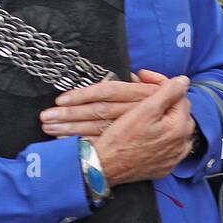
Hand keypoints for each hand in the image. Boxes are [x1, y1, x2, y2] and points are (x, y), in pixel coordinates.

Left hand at [40, 69, 161, 138]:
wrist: (178, 142)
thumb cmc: (166, 114)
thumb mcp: (162, 94)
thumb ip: (152, 83)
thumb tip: (137, 73)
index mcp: (141, 99)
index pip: (109, 93)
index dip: (84, 95)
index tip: (62, 99)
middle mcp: (134, 115)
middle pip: (98, 114)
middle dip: (69, 116)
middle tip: (45, 117)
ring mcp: (129, 135)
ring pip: (96, 132)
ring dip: (69, 130)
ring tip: (48, 127)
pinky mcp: (126, 149)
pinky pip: (101, 147)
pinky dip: (81, 145)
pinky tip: (62, 143)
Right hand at [90, 74, 195, 185]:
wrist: (104, 168)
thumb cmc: (121, 139)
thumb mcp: (145, 110)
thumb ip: (168, 92)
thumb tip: (183, 81)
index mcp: (180, 127)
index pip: (180, 96)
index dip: (162, 84)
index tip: (145, 79)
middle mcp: (182, 144)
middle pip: (179, 112)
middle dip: (164, 100)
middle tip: (143, 96)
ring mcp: (174, 158)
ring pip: (174, 129)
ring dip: (163, 118)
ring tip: (144, 112)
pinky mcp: (165, 167)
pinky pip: (168, 146)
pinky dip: (161, 136)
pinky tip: (147, 132)